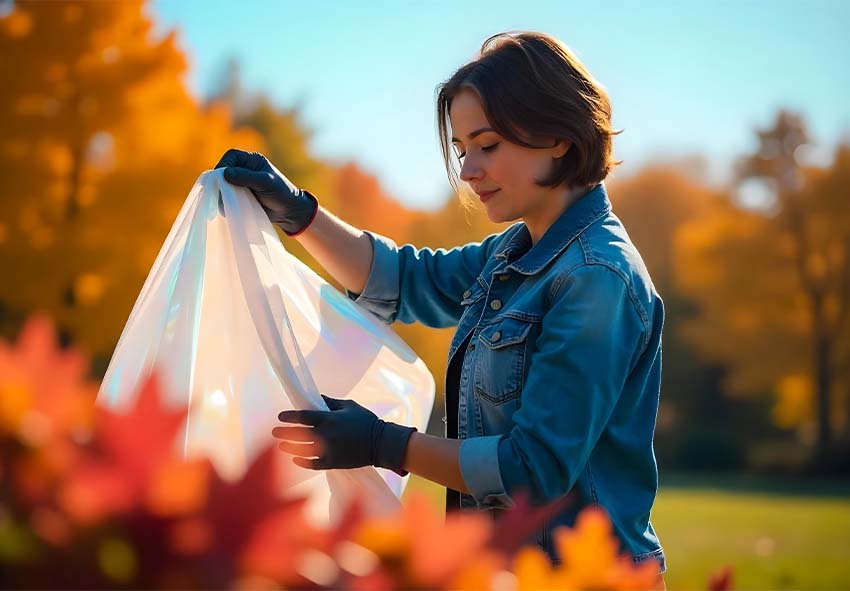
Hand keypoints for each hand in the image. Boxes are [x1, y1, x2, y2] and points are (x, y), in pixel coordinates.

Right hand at [214, 149, 318, 235]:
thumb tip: (225, 173)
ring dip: (222, 193)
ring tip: (225, 202)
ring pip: (223, 184)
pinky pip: (226, 196)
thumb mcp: (265, 183)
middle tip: (220, 192)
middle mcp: (245, 169)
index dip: (224, 164)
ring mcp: (241, 183)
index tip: (221, 177)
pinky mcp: (240, 196)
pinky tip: (227, 208)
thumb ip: (246, 177)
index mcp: (252, 160)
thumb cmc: (281, 193)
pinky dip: (225, 201)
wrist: (289, 212)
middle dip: (221, 181)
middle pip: (224, 170)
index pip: (232, 156)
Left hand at [273, 395, 416, 475]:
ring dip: (289, 447)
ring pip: (302, 450)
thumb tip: (315, 398)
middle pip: (298, 434)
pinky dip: (302, 462)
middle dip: (284, 432)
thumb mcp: (349, 406)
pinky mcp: (333, 463)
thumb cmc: (366, 421)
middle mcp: (326, 434)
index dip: (289, 417)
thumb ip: (331, 402)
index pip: (303, 417)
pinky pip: (312, 463)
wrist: (381, 443)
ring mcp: (328, 450)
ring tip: (281, 445)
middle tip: (274, 431)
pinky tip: (295, 459)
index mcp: (329, 418)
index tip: (280, 416)